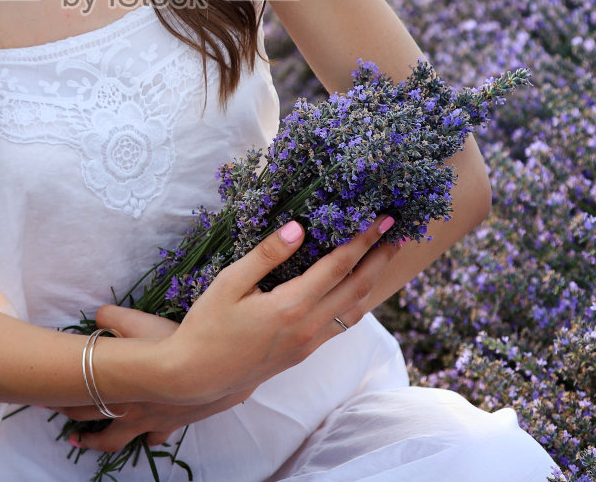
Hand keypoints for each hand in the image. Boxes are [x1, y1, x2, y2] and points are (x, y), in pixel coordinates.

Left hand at [44, 305, 258, 452]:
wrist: (211, 368)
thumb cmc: (171, 343)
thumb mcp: (136, 321)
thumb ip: (111, 318)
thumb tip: (97, 315)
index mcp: (115, 389)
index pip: (78, 399)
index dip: (59, 399)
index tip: (44, 399)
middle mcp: (129, 411)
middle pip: (94, 424)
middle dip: (74, 425)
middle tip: (61, 425)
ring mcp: (151, 422)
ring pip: (119, 441)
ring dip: (100, 443)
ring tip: (85, 443)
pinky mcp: (173, 424)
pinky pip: (157, 438)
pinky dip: (150, 439)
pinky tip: (149, 439)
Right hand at [165, 214, 393, 404]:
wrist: (197, 376)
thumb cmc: (207, 325)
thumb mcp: (230, 283)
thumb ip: (267, 255)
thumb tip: (299, 227)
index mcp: (291, 307)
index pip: (338, 266)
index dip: (362, 240)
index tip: (381, 219)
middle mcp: (308, 327)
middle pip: (357, 287)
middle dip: (380, 257)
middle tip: (398, 232)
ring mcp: (309, 344)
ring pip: (355, 309)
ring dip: (373, 280)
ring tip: (385, 256)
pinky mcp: (304, 352)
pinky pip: (341, 323)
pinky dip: (356, 300)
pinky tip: (356, 287)